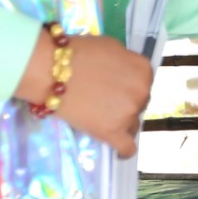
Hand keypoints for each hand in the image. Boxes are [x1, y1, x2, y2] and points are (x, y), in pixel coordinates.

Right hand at [15, 30, 151, 156]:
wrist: (53, 70)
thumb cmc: (79, 53)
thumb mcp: (112, 47)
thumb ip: (125, 63)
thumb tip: (125, 74)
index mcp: (143, 70)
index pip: (144, 82)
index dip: (129, 85)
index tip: (117, 87)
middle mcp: (142, 92)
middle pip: (139, 103)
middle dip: (126, 102)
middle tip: (106, 101)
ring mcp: (128, 114)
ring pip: (132, 124)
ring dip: (122, 122)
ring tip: (104, 119)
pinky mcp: (113, 132)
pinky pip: (127, 148)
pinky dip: (125, 151)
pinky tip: (120, 151)